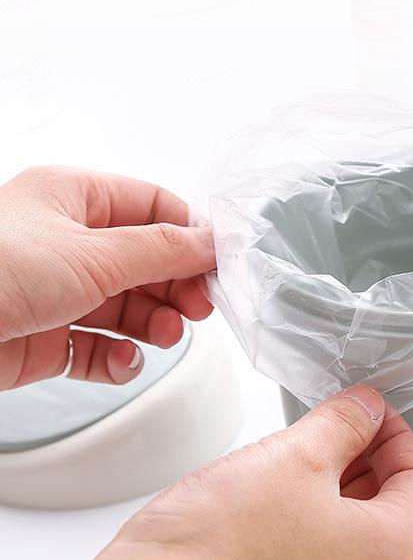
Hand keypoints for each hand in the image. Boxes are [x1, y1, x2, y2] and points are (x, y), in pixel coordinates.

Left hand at [0, 166, 214, 389]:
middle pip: (147, 262)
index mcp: (74, 199)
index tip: (218, 266)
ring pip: (128, 308)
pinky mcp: (47, 338)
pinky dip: (117, 358)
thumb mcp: (94, 254)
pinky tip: (122, 360)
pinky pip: (98, 347)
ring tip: (161, 337)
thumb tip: (211, 243)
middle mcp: (67, 243)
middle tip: (198, 309)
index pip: (152, 209)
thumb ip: (162, 251)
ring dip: (153, 325)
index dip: (190, 237)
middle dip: (175, 288)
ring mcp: (57, 292)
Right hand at [0, 386, 412, 559]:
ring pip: (347, 537)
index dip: (400, 436)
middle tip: (337, 426)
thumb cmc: (224, 541)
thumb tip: (366, 409)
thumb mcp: (298, 452)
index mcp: (385, 552)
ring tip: (299, 455)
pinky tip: (271, 498)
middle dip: (367, 460)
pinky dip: (306, 524)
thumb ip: (345, 423)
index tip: (372, 413)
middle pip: (388, 512)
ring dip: (335, 490)